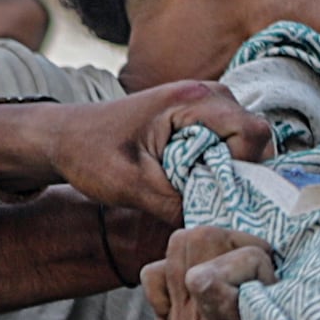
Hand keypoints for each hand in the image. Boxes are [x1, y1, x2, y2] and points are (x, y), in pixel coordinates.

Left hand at [0, 81, 267, 227]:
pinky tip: (190, 181)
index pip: (253, 132)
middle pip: (257, 137)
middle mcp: (207, 93)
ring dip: (228, 171)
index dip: (244, 168)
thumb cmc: (89, 153)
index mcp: (191, 100)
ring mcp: (206, 103)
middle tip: (203, 193)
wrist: (62, 136)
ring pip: (246, 142)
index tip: (213, 190)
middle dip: (239, 172)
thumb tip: (215, 225)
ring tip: (192, 187)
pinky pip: (230, 143)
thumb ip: (174, 204)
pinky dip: (218, 166)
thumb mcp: (129, 186)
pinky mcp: (200, 118)